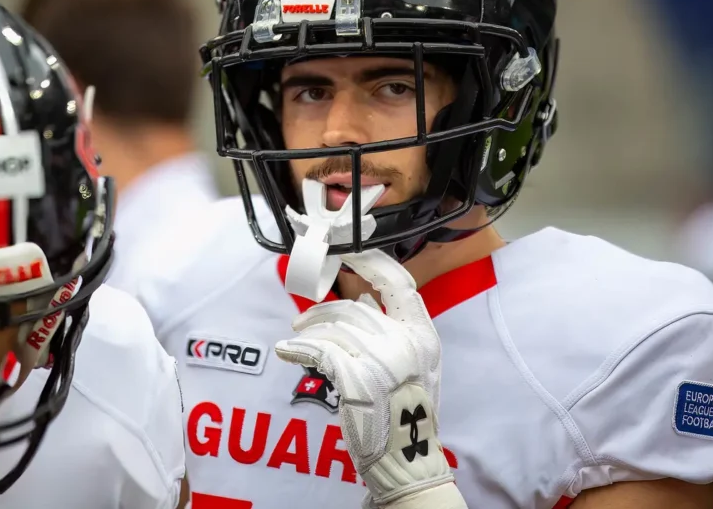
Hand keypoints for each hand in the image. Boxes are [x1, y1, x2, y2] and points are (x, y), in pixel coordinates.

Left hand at [275, 248, 465, 508]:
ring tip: (297, 339)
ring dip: (309, 329)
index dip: (372, 263)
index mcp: (424, 336)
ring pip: (333, 326)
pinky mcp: (356, 379)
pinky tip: (287, 351)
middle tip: (304, 318)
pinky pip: (319, 350)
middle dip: (322, 309)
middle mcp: (405, 342)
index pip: (399, 283)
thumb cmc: (407, 414)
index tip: (350, 252)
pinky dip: (298, 348)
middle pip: (354, 306)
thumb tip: (363, 298)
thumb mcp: (418, 366)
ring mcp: (381, 359)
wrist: (409, 460)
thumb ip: (395, 331)